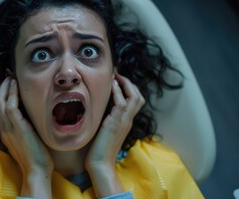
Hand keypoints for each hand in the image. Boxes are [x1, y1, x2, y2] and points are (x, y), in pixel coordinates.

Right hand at [0, 77, 53, 197]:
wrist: (36, 170)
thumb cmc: (35, 156)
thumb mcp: (25, 139)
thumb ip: (22, 128)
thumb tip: (28, 115)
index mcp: (5, 131)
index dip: (0, 95)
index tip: (6, 84)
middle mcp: (4, 129)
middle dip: (0, 88)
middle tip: (7, 76)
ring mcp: (9, 128)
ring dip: (4, 88)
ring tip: (11, 77)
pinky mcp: (18, 128)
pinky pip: (11, 107)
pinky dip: (12, 94)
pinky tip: (16, 86)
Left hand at [85, 72, 144, 196]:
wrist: (99, 163)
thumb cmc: (99, 149)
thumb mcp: (105, 130)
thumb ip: (107, 119)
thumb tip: (101, 107)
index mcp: (126, 122)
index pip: (135, 101)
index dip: (129, 88)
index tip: (118, 79)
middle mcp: (128, 120)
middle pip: (139, 97)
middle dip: (130, 83)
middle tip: (118, 75)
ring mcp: (123, 122)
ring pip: (135, 97)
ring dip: (126, 84)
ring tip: (116, 76)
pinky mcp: (115, 123)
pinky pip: (121, 103)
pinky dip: (118, 92)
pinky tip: (111, 85)